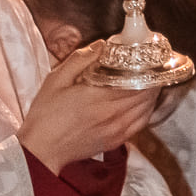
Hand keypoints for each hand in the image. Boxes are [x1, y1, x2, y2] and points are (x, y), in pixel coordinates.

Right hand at [18, 43, 160, 164]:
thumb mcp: (56, 81)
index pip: (136, 81)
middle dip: (152, 79)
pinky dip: (147, 111)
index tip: (149, 60)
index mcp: (98, 98)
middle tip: (153, 68)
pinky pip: (141, 124)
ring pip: (146, 109)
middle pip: (145, 94)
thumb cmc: (45, 115)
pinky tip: (144, 103)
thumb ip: (79, 60)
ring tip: (152, 82)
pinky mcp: (115, 141)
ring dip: (152, 95)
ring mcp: (116, 130)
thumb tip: (101, 46)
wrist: (42, 149)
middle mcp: (111, 114)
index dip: (147, 70)